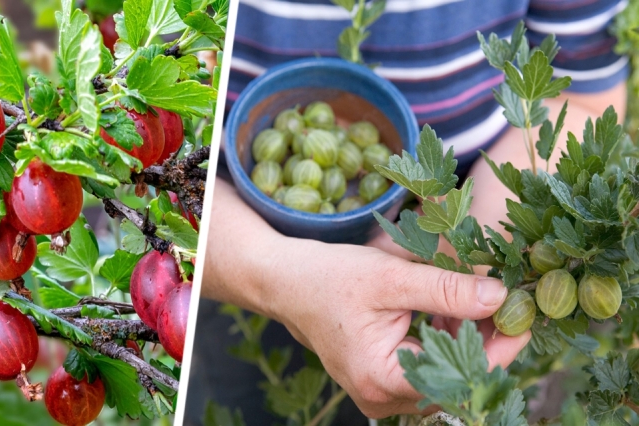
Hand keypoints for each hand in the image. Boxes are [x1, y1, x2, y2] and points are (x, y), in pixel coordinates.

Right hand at [266, 238, 530, 417]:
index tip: (524, 317)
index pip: (460, 376)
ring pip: (443, 374)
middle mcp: (381, 399)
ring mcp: (380, 394)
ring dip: (465, 339)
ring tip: (481, 301)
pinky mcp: (380, 381)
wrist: (288, 282)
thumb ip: (446, 290)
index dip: (498, 349)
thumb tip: (500, 297)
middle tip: (508, 303)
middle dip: (483, 341)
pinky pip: (426, 368)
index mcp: (381, 380)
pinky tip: (452, 311)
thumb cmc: (331, 278)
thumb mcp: (392, 279)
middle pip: (454, 379)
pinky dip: (443, 341)